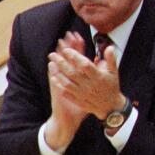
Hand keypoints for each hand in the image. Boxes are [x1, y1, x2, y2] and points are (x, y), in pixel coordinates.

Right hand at [44, 33, 89, 150]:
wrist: (68, 121)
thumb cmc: (81, 106)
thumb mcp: (91, 90)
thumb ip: (97, 76)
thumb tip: (103, 63)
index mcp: (78, 76)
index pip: (79, 58)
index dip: (79, 48)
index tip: (79, 36)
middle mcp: (70, 78)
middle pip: (69, 59)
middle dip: (69, 46)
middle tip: (69, 34)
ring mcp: (62, 83)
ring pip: (61, 66)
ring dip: (60, 56)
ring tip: (60, 43)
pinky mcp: (57, 91)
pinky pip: (54, 80)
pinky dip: (53, 73)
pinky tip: (51, 65)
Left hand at [47, 32, 123, 120]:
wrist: (110, 106)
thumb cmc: (111, 87)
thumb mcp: (114, 72)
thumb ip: (111, 59)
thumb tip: (109, 47)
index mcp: (98, 76)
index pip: (84, 65)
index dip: (75, 57)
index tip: (66, 50)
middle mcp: (89, 85)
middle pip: (72, 72)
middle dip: (61, 62)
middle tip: (53, 55)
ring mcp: (82, 93)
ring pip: (67, 82)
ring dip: (58, 73)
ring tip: (51, 64)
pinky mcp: (77, 100)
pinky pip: (65, 92)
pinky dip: (59, 85)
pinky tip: (54, 78)